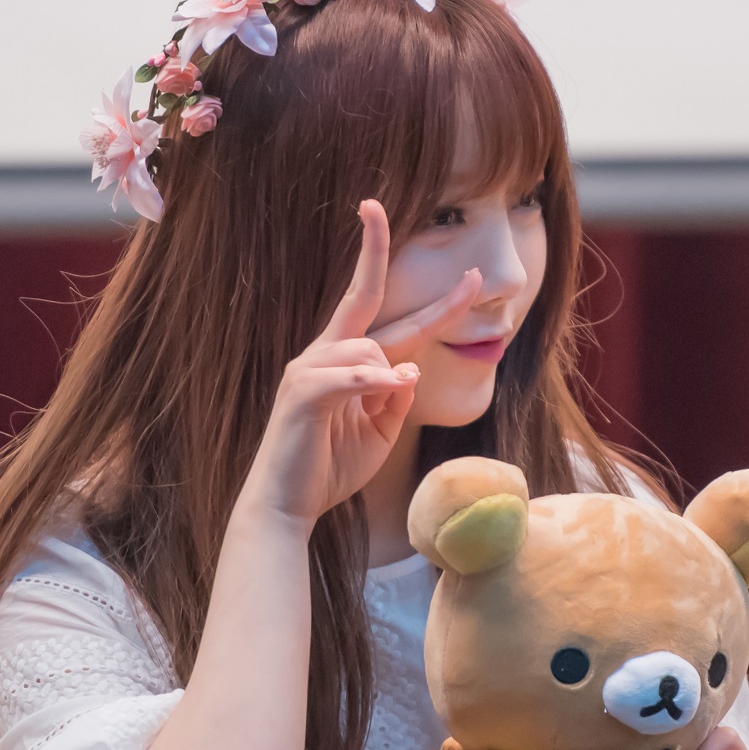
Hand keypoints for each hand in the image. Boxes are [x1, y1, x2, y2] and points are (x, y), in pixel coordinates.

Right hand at [239, 200, 481, 529]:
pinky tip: (400, 382)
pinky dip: (378, 380)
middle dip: (376, 250)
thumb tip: (409, 368)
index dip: (409, 284)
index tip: (463, 272)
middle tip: (434, 245)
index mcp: (341, 360)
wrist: (285, 504)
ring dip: (385, 382)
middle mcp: (321, 354)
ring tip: (362, 422)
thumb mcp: (379, 432)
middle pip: (363, 297)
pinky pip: (353, 376)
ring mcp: (308, 369)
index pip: (376, 309)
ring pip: (369, 349)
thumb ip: (395, 397)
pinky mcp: (304, 392)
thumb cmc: (329, 469)